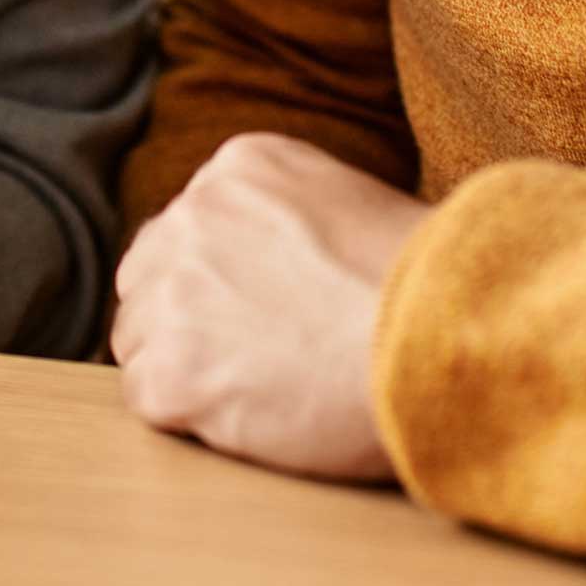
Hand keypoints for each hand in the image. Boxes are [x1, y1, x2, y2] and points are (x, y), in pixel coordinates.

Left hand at [111, 131, 429, 481]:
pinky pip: (147, 398)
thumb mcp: (355, 206)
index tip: (263, 312)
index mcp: (241, 167)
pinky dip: (191, 417)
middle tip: (250, 358)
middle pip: (148, 278)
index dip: (220, 280)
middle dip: (186, 319)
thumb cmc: (429, 287)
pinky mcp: (173, 371)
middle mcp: (194, 217)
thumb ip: (290, 222)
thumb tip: (266, 269)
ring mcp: (176, 293)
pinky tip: (254, 416)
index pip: (189, 228)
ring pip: (139, 339)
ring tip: (262, 390)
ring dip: (186, 369)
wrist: (446, 338)